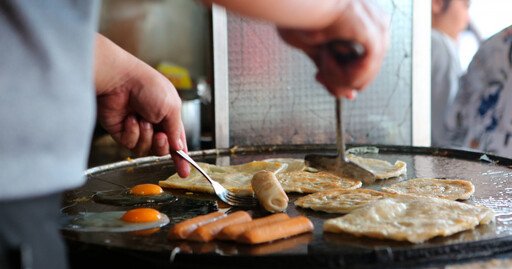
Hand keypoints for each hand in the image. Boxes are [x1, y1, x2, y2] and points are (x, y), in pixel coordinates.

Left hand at [94, 34, 189, 176]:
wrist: (118, 80)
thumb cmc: (146, 86)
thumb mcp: (172, 107)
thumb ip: (176, 130)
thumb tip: (178, 146)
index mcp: (169, 115)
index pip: (178, 141)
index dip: (182, 157)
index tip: (185, 171)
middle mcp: (154, 123)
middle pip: (161, 149)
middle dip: (161, 145)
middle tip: (159, 134)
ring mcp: (137, 128)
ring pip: (145, 149)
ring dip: (145, 136)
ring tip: (141, 119)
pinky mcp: (121, 132)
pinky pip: (130, 144)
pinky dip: (132, 132)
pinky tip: (129, 119)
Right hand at [278, 0, 388, 98]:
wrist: (303, 2)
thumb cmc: (305, 19)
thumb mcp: (323, 52)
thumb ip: (337, 74)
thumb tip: (350, 97)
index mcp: (371, 26)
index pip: (364, 67)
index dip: (341, 78)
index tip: (318, 75)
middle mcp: (380, 26)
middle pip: (366, 74)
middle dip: (339, 80)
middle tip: (317, 76)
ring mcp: (379, 29)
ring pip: (365, 75)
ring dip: (338, 77)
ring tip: (320, 66)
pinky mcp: (374, 36)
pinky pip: (364, 70)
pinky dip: (342, 73)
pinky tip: (326, 61)